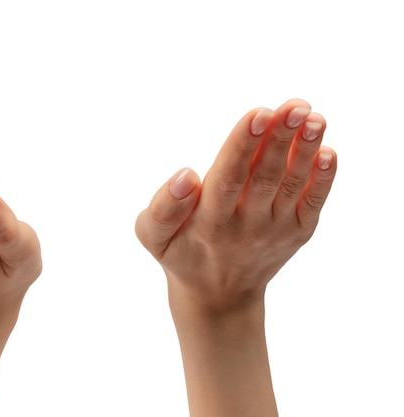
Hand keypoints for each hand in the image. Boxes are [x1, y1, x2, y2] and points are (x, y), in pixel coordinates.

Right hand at [136, 98, 336, 314]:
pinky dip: (323, 179)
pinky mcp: (297, 232)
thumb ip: (162, 208)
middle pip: (265, 176)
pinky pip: (313, 203)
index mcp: (209, 223)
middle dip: (280, 138)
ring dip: (306, 151)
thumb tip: (186, 175)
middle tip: (295, 105)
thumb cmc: (181, 252)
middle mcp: (246, 226)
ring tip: (314, 118)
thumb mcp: (153, 236)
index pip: (228, 178)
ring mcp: (275, 230)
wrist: (219, 294)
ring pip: (292, 185)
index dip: (244, 145)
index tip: (259, 113)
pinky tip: (328, 152)